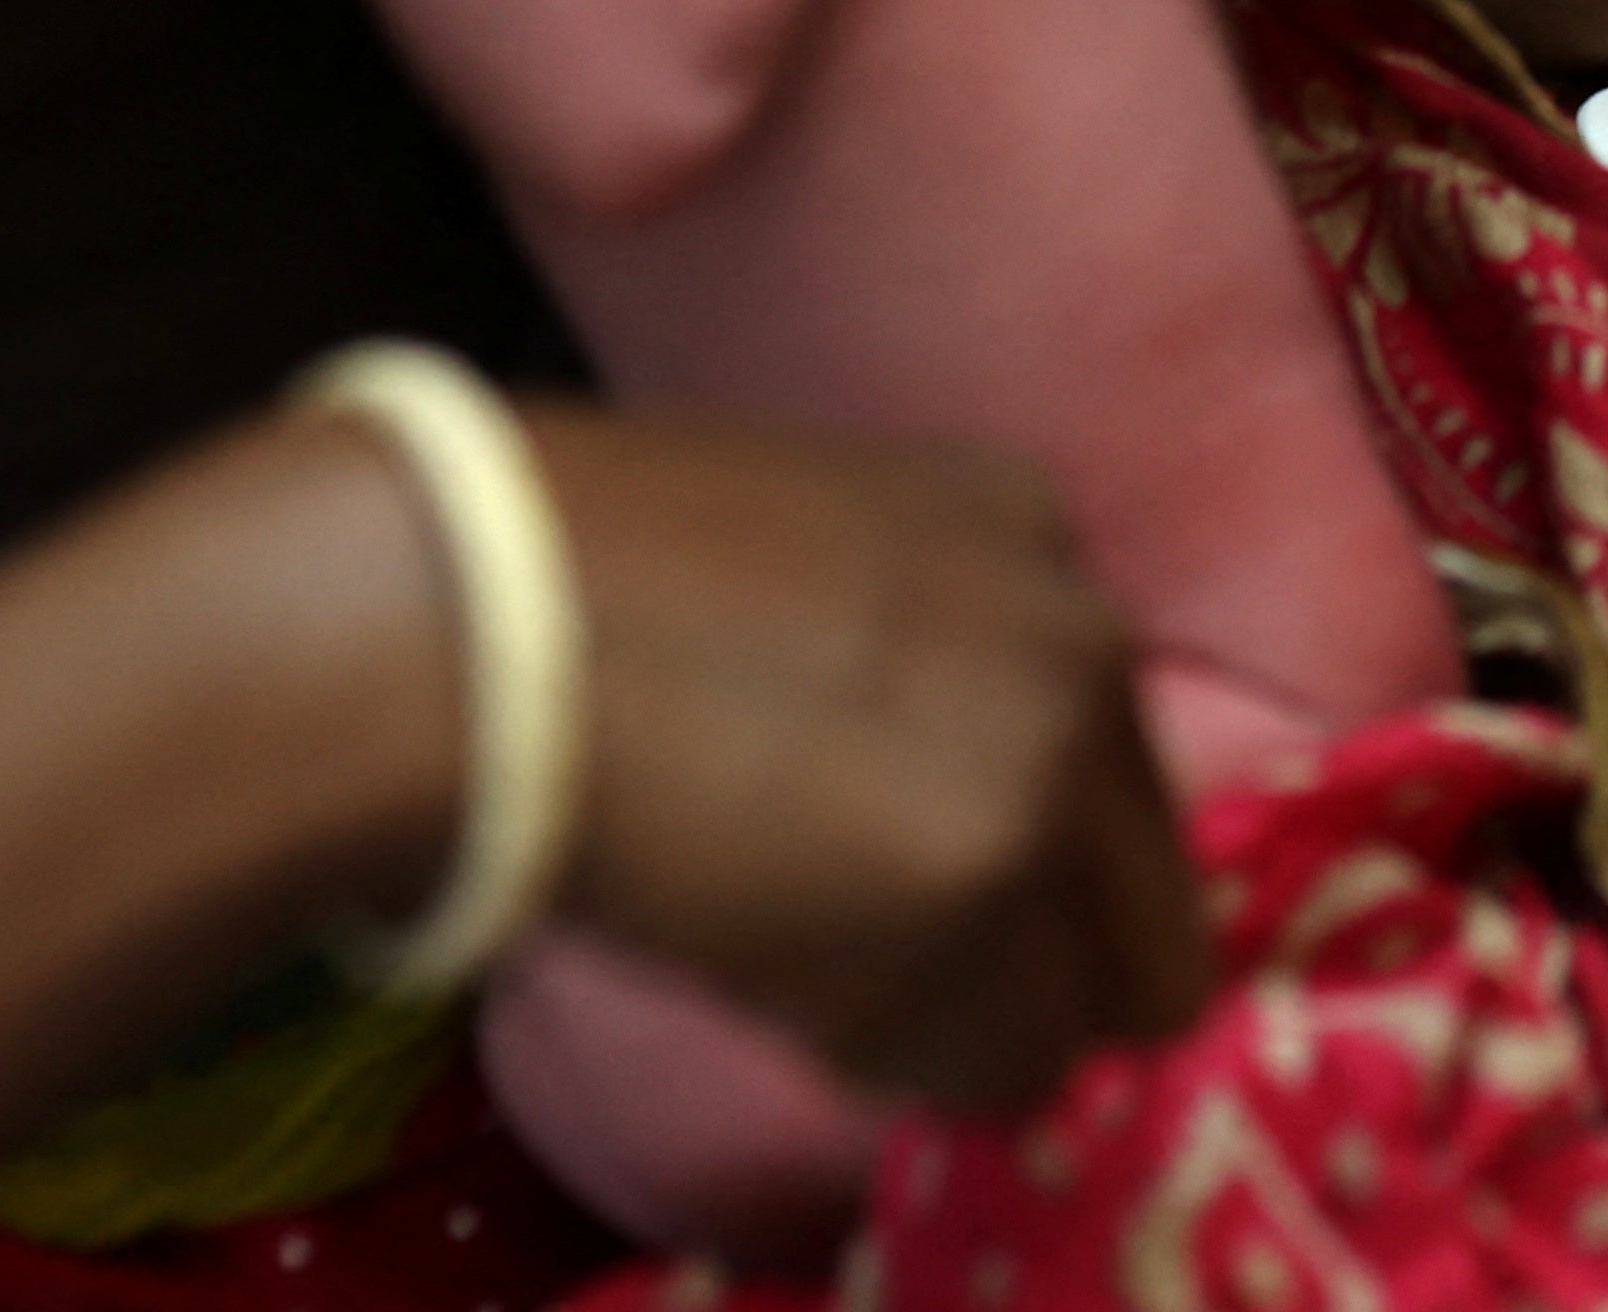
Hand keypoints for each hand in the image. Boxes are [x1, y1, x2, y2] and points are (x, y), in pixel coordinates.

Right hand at [515, 406, 1211, 1103]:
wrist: (465, 622)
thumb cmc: (565, 605)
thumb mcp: (807, 585)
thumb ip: (924, 687)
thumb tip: (958, 850)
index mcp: (1036, 540)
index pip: (1112, 782)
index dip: (1016, 876)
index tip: (904, 897)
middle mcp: (1080, 643)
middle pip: (1142, 915)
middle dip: (1022, 973)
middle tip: (863, 967)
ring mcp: (1046, 761)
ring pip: (1067, 1014)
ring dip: (937, 1024)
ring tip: (770, 942)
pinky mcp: (985, 878)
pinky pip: (993, 1066)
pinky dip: (888, 1061)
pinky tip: (761, 971)